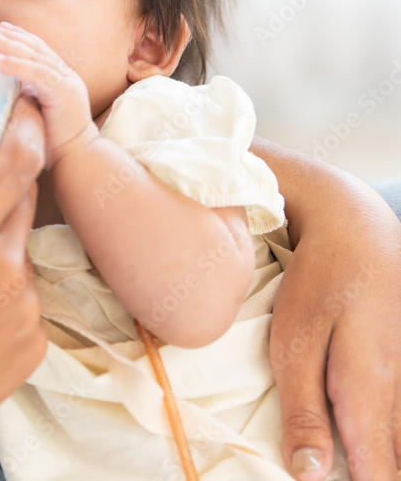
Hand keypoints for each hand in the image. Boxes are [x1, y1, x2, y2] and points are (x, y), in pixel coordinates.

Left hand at [0, 21, 98, 167]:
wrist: (79, 159)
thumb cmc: (56, 143)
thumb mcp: (37, 113)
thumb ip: (25, 99)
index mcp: (61, 78)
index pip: (38, 49)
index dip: (19, 36)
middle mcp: (66, 75)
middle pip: (34, 47)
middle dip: (7, 35)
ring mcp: (67, 81)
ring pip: (34, 55)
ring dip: (6, 44)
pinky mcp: (64, 92)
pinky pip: (36, 73)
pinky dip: (15, 65)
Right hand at [0, 98, 46, 480]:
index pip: (18, 161)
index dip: (28, 126)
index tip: (25, 106)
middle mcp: (6, 269)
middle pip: (24, 198)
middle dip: (7, 180)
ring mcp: (27, 309)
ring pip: (24, 248)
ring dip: (2, 241)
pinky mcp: (37, 342)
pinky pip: (29, 294)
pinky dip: (7, 287)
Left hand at [257, 140, 400, 480]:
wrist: (357, 228)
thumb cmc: (318, 283)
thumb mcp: (294, 344)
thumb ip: (303, 411)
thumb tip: (310, 476)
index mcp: (368, 396)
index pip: (380, 477)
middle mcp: (400, 393)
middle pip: (395, 461)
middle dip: (372, 471)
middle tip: (333, 466)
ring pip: (400, 435)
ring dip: (378, 449)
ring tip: (349, 450)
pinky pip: (399, 407)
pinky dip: (385, 425)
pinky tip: (366, 424)